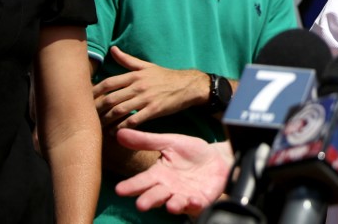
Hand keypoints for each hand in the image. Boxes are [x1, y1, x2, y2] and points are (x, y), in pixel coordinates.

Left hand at [93, 46, 206, 129]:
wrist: (187, 85)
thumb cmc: (165, 76)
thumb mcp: (146, 65)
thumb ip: (127, 60)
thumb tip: (112, 49)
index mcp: (135, 75)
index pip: (108, 83)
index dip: (94, 92)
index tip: (84, 100)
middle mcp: (138, 86)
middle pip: (110, 98)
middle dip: (97, 109)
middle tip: (87, 117)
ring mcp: (146, 98)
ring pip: (119, 110)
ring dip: (106, 120)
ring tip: (98, 127)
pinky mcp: (153, 110)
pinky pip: (133, 121)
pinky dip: (122, 127)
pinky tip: (115, 132)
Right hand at [113, 129, 231, 215]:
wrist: (217, 158)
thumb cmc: (190, 152)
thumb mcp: (169, 142)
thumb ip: (146, 141)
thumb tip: (119, 132)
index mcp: (158, 175)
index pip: (142, 181)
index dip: (131, 186)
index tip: (120, 190)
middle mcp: (168, 189)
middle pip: (156, 196)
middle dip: (149, 200)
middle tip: (141, 205)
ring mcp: (184, 196)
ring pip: (175, 204)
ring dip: (173, 205)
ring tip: (171, 205)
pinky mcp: (200, 200)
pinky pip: (196, 205)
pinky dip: (195, 204)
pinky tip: (194, 200)